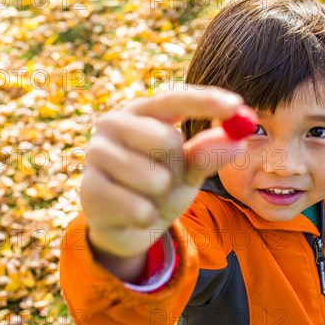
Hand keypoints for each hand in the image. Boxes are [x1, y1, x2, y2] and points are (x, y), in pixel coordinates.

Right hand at [80, 86, 246, 258]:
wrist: (127, 225)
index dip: (205, 101)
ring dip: (162, 196)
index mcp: (140, 112)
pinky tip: (135, 214)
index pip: (174, 99)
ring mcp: (96, 154)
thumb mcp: (189, 171)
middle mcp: (112, 124)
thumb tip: (235, 143)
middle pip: (165, 139)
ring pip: (154, 179)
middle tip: (170, 178)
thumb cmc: (161, 187)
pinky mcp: (89, 189)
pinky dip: (148, 217)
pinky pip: (139, 208)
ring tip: (150, 197)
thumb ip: (208, 156)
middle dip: (179, 168)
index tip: (235, 105)